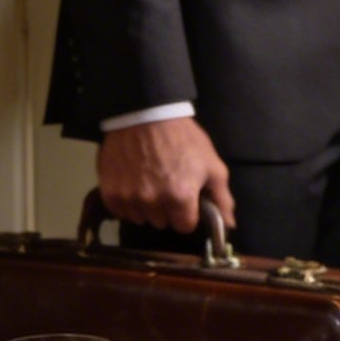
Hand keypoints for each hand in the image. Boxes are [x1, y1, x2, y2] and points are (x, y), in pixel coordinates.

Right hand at [97, 118, 233, 235]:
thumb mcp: (211, 164)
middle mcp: (153, 202)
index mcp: (180, 197)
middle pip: (162, 222)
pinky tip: (133, 184)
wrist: (146, 114)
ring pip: (141, 218)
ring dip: (146, 207)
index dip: (187, 213)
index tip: (185, 199)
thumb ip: (222, 197)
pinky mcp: (110, 192)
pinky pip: (120, 212)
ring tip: (148, 182)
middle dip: (166, 209)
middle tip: (166, 185)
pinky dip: (127, 203)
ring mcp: (129, 198)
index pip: (184, 226)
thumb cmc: (182, 138)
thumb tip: (229, 225)